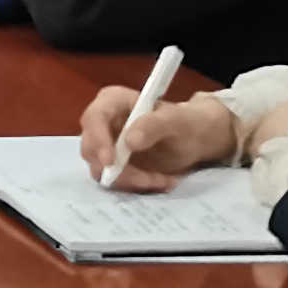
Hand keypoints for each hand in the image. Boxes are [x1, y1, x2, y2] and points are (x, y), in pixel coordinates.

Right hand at [77, 84, 240, 189]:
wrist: (196, 140)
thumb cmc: (186, 123)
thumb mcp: (177, 121)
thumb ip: (154, 125)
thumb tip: (129, 141)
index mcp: (113, 102)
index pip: (93, 118)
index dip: (97, 140)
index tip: (111, 162)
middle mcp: (103, 123)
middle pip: (91, 149)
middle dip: (119, 169)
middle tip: (149, 179)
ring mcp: (106, 146)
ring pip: (101, 169)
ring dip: (132, 180)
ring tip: (163, 179)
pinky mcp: (113, 165)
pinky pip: (115, 180)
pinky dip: (137, 185)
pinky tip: (161, 181)